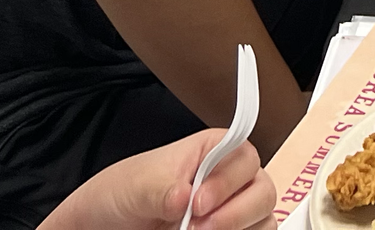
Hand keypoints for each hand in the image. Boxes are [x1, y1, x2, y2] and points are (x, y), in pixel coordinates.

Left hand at [42, 126, 273, 229]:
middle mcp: (231, 180)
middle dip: (235, 214)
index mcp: (215, 152)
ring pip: (264, 221)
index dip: (227, 181)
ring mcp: (233, 211)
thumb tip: (184, 197)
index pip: (244, 158)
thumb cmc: (126, 191)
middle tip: (199, 227)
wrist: (109, 221)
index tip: (197, 203)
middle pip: (263, 192)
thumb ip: (162, 190)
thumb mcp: (138, 186)